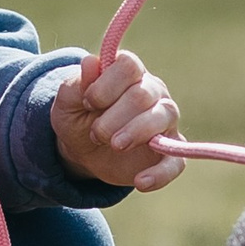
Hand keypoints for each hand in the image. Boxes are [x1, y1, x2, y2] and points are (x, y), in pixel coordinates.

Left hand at [52, 50, 184, 193]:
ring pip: (164, 117)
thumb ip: (78, 84)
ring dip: (136, 132)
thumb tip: (90, 62)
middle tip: (96, 134)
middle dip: (114, 117)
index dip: (106, 84)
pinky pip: (176, 161)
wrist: (83, 153)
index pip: (128, 65)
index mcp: (128, 74)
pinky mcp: (169, 153)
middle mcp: (152, 92)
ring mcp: (164, 122)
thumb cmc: (78, 118)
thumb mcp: (68, 103)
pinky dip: (161, 173)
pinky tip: (141, 182)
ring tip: (115, 146)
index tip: (88, 102)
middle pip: (143, 94)